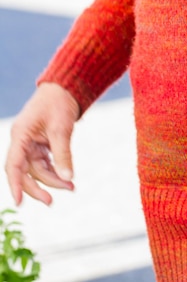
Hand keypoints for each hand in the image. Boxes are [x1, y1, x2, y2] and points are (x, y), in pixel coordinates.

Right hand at [5, 82, 80, 205]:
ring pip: (37, 169)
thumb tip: (67, 178)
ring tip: (71, 187)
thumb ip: (62, 154)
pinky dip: (55, 170)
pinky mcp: (41, 144)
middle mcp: (22, 140)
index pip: (13, 165)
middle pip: (24, 171)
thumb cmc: (60, 103)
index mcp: (21, 135)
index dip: (15, 184)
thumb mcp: (62, 129)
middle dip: (37, 187)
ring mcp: (31, 143)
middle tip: (51, 202)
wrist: (66, 88)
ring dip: (52, 179)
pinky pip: (45, 163)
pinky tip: (67, 178)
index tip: (19, 202)